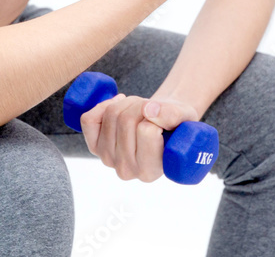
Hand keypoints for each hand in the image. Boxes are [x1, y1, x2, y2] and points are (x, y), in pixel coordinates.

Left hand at [80, 93, 199, 181]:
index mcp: (151, 171)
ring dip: (126, 103)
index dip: (157, 114)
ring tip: (140, 108)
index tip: (163, 116)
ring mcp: (108, 159)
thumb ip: (172, 115)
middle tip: (151, 108)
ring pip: (110, 115)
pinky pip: (89, 120)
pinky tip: (118, 105)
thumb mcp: (185, 118)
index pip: (147, 131)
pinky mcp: (94, 147)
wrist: (162, 125)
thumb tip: (149, 110)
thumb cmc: (176, 125)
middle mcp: (126, 170)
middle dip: (141, 104)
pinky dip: (103, 105)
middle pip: (126, 120)